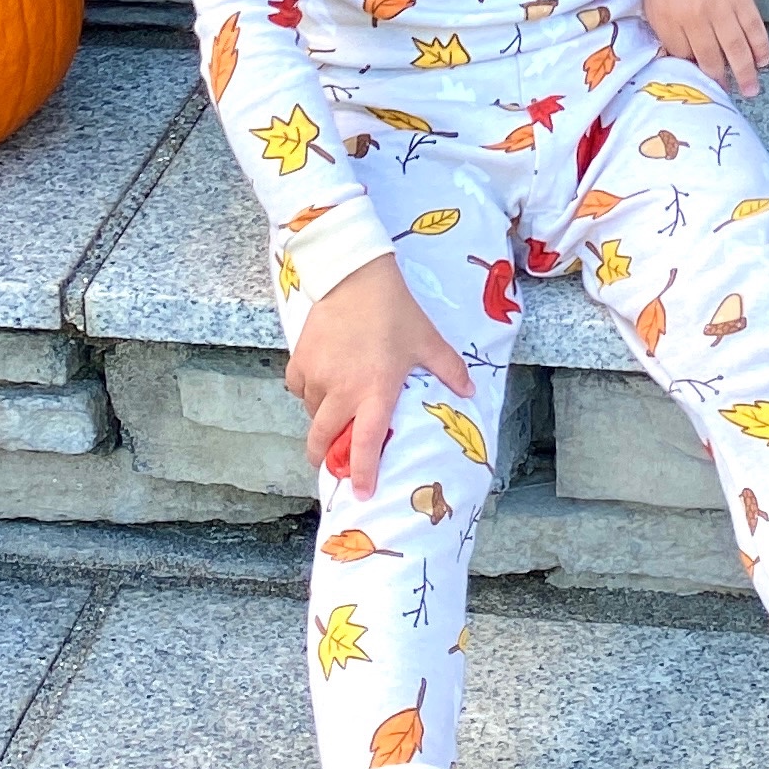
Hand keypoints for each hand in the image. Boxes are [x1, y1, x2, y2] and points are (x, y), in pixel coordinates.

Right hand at [287, 252, 475, 495]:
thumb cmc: (395, 311)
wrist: (355, 276)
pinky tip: (319, 381)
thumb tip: (470, 391)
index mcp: (375, 391)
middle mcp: (343, 390)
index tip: (361, 492)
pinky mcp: (300, 360)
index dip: (363, 472)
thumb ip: (448, 369)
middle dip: (324, 455)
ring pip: (312, 412)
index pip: (366, 444)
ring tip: (335, 408)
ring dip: (321, 417)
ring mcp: (318, 376)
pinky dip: (306, 391)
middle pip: (323, 439)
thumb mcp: (426, 340)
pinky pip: (298, 388)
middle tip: (329, 460)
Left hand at [645, 0, 768, 97]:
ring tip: (750, 91)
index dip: (688, 68)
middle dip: (717, 80)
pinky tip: (763, 61)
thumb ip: (661, 21)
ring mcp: (720, 9)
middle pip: (708, 60)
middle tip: (723, 93)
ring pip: (735, 51)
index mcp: (665, 15)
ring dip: (745, 74)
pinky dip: (761, 48)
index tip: (695, 77)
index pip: (678, 55)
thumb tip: (673, 49)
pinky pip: (754, 30)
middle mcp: (692, 18)